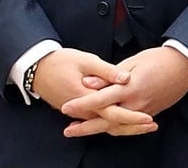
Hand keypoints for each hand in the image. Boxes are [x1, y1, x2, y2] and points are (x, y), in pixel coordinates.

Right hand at [31, 48, 156, 136]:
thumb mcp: (84, 60)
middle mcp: (83, 110)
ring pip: (105, 124)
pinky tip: (122, 120)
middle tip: (152, 124)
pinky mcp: (77, 111)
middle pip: (112, 124)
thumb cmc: (59, 61)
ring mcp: (79, 113)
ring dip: (124, 126)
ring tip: (142, 125)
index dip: (132, 116)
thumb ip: (106, 71)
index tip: (148, 117)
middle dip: (133, 126)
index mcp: (87, 97)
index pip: (114, 112)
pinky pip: (97, 121)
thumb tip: (125, 78)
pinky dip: (112, 122)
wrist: (36, 68)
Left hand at [61, 46, 187, 137]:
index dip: (81, 104)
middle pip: (106, 120)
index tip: (66, 107)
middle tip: (68, 130)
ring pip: (117, 127)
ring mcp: (144, 111)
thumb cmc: (157, 60)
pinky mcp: (150, 113)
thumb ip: (107, 75)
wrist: (183, 68)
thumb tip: (87, 82)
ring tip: (81, 130)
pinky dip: (115, 128)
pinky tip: (105, 128)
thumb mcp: (131, 61)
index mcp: (129, 88)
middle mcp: (135, 104)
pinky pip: (129, 126)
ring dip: (98, 129)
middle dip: (86, 127)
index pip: (100, 100)